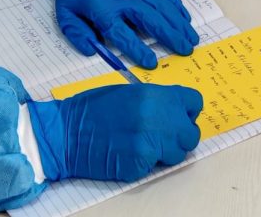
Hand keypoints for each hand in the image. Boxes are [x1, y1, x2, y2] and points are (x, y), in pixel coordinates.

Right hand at [28, 84, 202, 181]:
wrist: (65, 132)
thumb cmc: (92, 109)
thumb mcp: (129, 92)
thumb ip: (156, 100)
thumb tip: (176, 110)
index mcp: (156, 96)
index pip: (194, 102)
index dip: (187, 111)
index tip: (181, 116)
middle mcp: (158, 118)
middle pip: (191, 134)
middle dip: (180, 136)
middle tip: (163, 137)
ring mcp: (150, 143)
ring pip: (177, 154)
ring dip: (165, 153)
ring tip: (142, 145)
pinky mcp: (140, 165)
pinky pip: (154, 167)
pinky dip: (144, 164)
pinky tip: (127, 154)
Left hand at [52, 0, 198, 67]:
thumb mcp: (66, 16)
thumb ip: (78, 36)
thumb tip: (93, 51)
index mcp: (102, 8)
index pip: (122, 33)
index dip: (137, 49)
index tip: (151, 62)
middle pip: (150, 17)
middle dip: (170, 35)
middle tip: (186, 50)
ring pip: (161, 5)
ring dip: (178, 22)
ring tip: (191, 37)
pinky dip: (176, 5)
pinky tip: (185, 18)